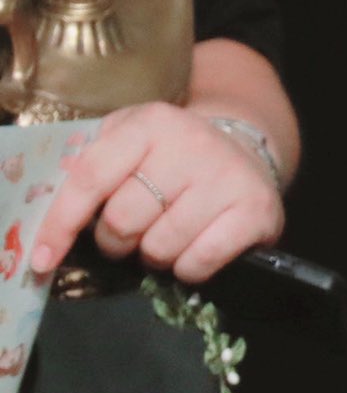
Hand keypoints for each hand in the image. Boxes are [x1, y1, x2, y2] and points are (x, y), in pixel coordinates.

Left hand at [32, 101, 283, 284]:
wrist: (246, 153)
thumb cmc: (174, 156)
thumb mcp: (131, 140)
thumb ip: (92, 163)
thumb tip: (53, 200)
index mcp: (150, 123)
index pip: (91, 177)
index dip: (61, 222)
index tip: (43, 257)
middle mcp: (191, 145)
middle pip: (123, 220)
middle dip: (117, 241)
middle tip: (131, 235)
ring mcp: (227, 178)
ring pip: (160, 248)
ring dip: (155, 256)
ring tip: (167, 237)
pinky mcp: (256, 212)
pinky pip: (199, 263)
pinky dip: (188, 269)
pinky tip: (194, 249)